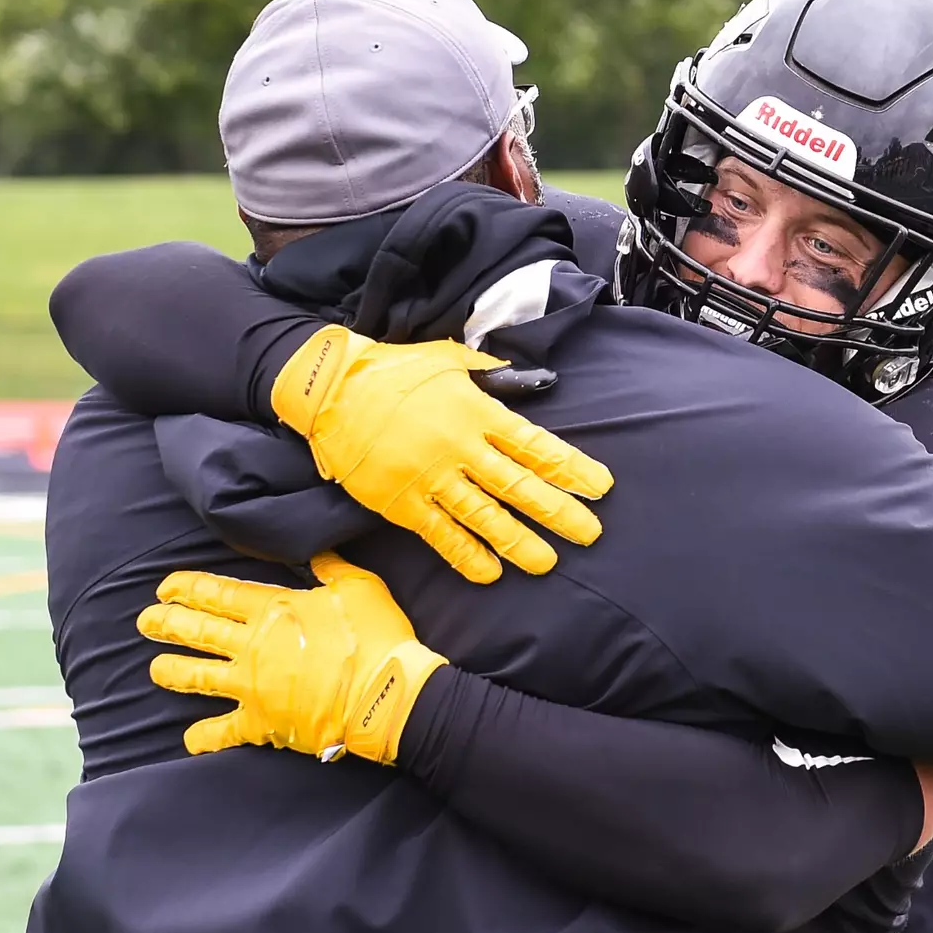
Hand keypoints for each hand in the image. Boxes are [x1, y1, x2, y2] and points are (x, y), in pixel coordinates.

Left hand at [137, 553, 447, 762]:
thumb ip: (331, 567)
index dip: (188, 588)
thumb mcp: (359, 586)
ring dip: (173, 671)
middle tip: (145, 621)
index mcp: (273, 610)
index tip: (165, 587)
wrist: (384, 694)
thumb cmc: (375, 636)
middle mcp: (253, 646)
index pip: (219, 594)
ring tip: (155, 669)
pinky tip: (189, 739)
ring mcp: (252, 686)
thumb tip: (315, 551)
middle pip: (199, 631)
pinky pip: (224, 731)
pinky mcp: (261, 722)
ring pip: (199, 676)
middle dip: (167, 624)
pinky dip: (204, 737)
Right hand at [273, 325, 613, 583]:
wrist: (332, 390)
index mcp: (477, 411)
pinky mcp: (402, 502)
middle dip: (558, 511)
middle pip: (518, 485)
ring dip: (519, 542)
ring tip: (547, 562)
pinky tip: (490, 573)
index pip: (535, 444)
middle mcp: (459, 448)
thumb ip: (492, 373)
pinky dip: (466, 555)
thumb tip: (535, 380)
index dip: (571, 467)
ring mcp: (430, 478)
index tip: (600, 486)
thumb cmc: (396, 371)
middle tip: (590, 533)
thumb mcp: (450, 358)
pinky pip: (440, 534)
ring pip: (484, 516)